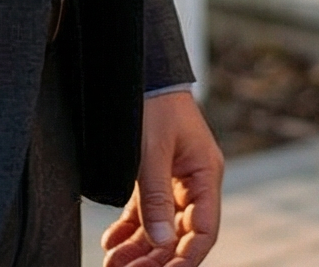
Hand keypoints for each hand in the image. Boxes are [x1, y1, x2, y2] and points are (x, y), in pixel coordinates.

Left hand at [102, 89, 222, 265]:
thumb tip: (163, 243)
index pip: (204, 230)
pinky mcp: (154, 176)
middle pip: (180, 234)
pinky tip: (113, 243)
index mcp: (205, 173)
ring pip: (160, 227)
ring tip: (113, 264)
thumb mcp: (152, 151)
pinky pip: (145, 213)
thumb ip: (156, 198)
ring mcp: (174, 180)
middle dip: (156, 259)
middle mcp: (193, 181)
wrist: (141, 71)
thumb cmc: (152, 105)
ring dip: (139, 249)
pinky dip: (130, 231)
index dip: (186, 259)